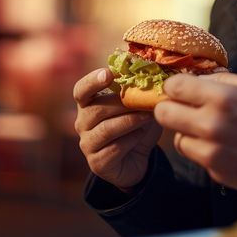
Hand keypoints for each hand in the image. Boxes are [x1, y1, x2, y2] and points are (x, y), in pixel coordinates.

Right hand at [73, 68, 161, 190]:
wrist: (138, 159)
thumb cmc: (137, 126)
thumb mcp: (140, 106)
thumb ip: (141, 91)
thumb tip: (154, 74)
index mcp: (88, 104)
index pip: (81, 90)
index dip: (92, 81)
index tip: (109, 74)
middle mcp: (82, 123)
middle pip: (96, 109)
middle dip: (122, 104)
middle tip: (143, 100)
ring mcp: (87, 144)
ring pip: (106, 129)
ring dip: (130, 121)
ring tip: (148, 117)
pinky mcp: (97, 163)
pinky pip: (114, 149)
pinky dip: (131, 140)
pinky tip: (141, 135)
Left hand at [154, 73, 236, 193]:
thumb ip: (224, 80)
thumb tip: (198, 77)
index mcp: (222, 97)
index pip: (174, 86)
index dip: (174, 86)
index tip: (180, 89)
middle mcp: (211, 124)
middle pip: (164, 113)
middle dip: (170, 108)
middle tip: (182, 109)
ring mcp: (211, 151)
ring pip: (176, 139)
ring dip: (186, 132)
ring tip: (207, 130)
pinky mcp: (215, 171)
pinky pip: (195, 157)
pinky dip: (202, 151)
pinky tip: (222, 147)